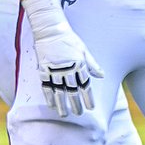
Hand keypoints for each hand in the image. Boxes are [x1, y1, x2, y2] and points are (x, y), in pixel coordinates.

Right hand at [22, 0, 102, 117]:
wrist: (50, 30)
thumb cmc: (70, 40)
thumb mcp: (84, 50)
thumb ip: (92, 64)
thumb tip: (101, 75)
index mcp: (79, 63)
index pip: (85, 84)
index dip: (88, 97)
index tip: (91, 107)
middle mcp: (67, 68)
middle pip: (72, 90)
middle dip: (76, 103)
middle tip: (79, 113)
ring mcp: (54, 69)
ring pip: (59, 91)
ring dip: (62, 104)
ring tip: (64, 114)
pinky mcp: (43, 69)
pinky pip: (46, 86)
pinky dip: (49, 97)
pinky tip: (52, 105)